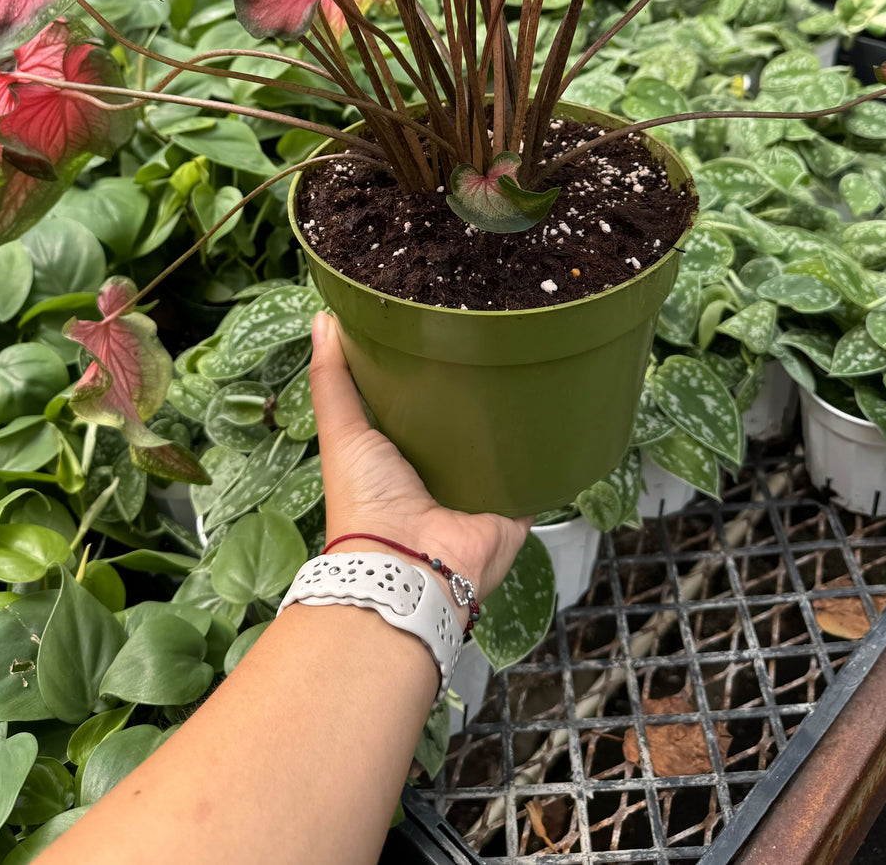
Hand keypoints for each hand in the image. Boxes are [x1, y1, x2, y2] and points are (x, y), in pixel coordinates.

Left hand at [309, 310, 529, 603]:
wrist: (408, 567)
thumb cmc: (365, 501)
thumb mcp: (344, 430)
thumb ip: (333, 379)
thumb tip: (323, 317)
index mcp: (401, 453)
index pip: (420, 400)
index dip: (429, 366)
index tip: (444, 320)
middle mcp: (442, 471)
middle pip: (465, 420)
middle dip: (477, 387)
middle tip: (496, 335)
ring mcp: (481, 490)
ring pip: (505, 443)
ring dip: (515, 415)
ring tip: (534, 361)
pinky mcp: (514, 505)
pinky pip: (538, 473)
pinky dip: (548, 450)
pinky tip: (562, 411)